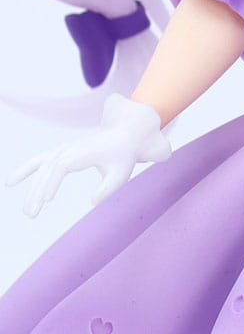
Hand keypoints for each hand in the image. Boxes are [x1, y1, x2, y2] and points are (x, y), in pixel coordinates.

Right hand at [6, 94, 170, 216]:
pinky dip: (26, 169)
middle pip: (49, 168)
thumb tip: (93, 202)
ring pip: (42, 167)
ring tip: (28, 212)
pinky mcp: (61, 153)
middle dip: (38, 190)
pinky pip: (40, 160)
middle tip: (32, 214)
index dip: (52, 181)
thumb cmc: (123, 158)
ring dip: (32, 188)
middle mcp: (71, 148)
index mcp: (84, 151)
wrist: (124, 138)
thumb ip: (108, 188)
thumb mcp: (121, 175)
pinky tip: (11, 182)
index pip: (62, 164)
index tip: (47, 200)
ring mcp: (64, 149)